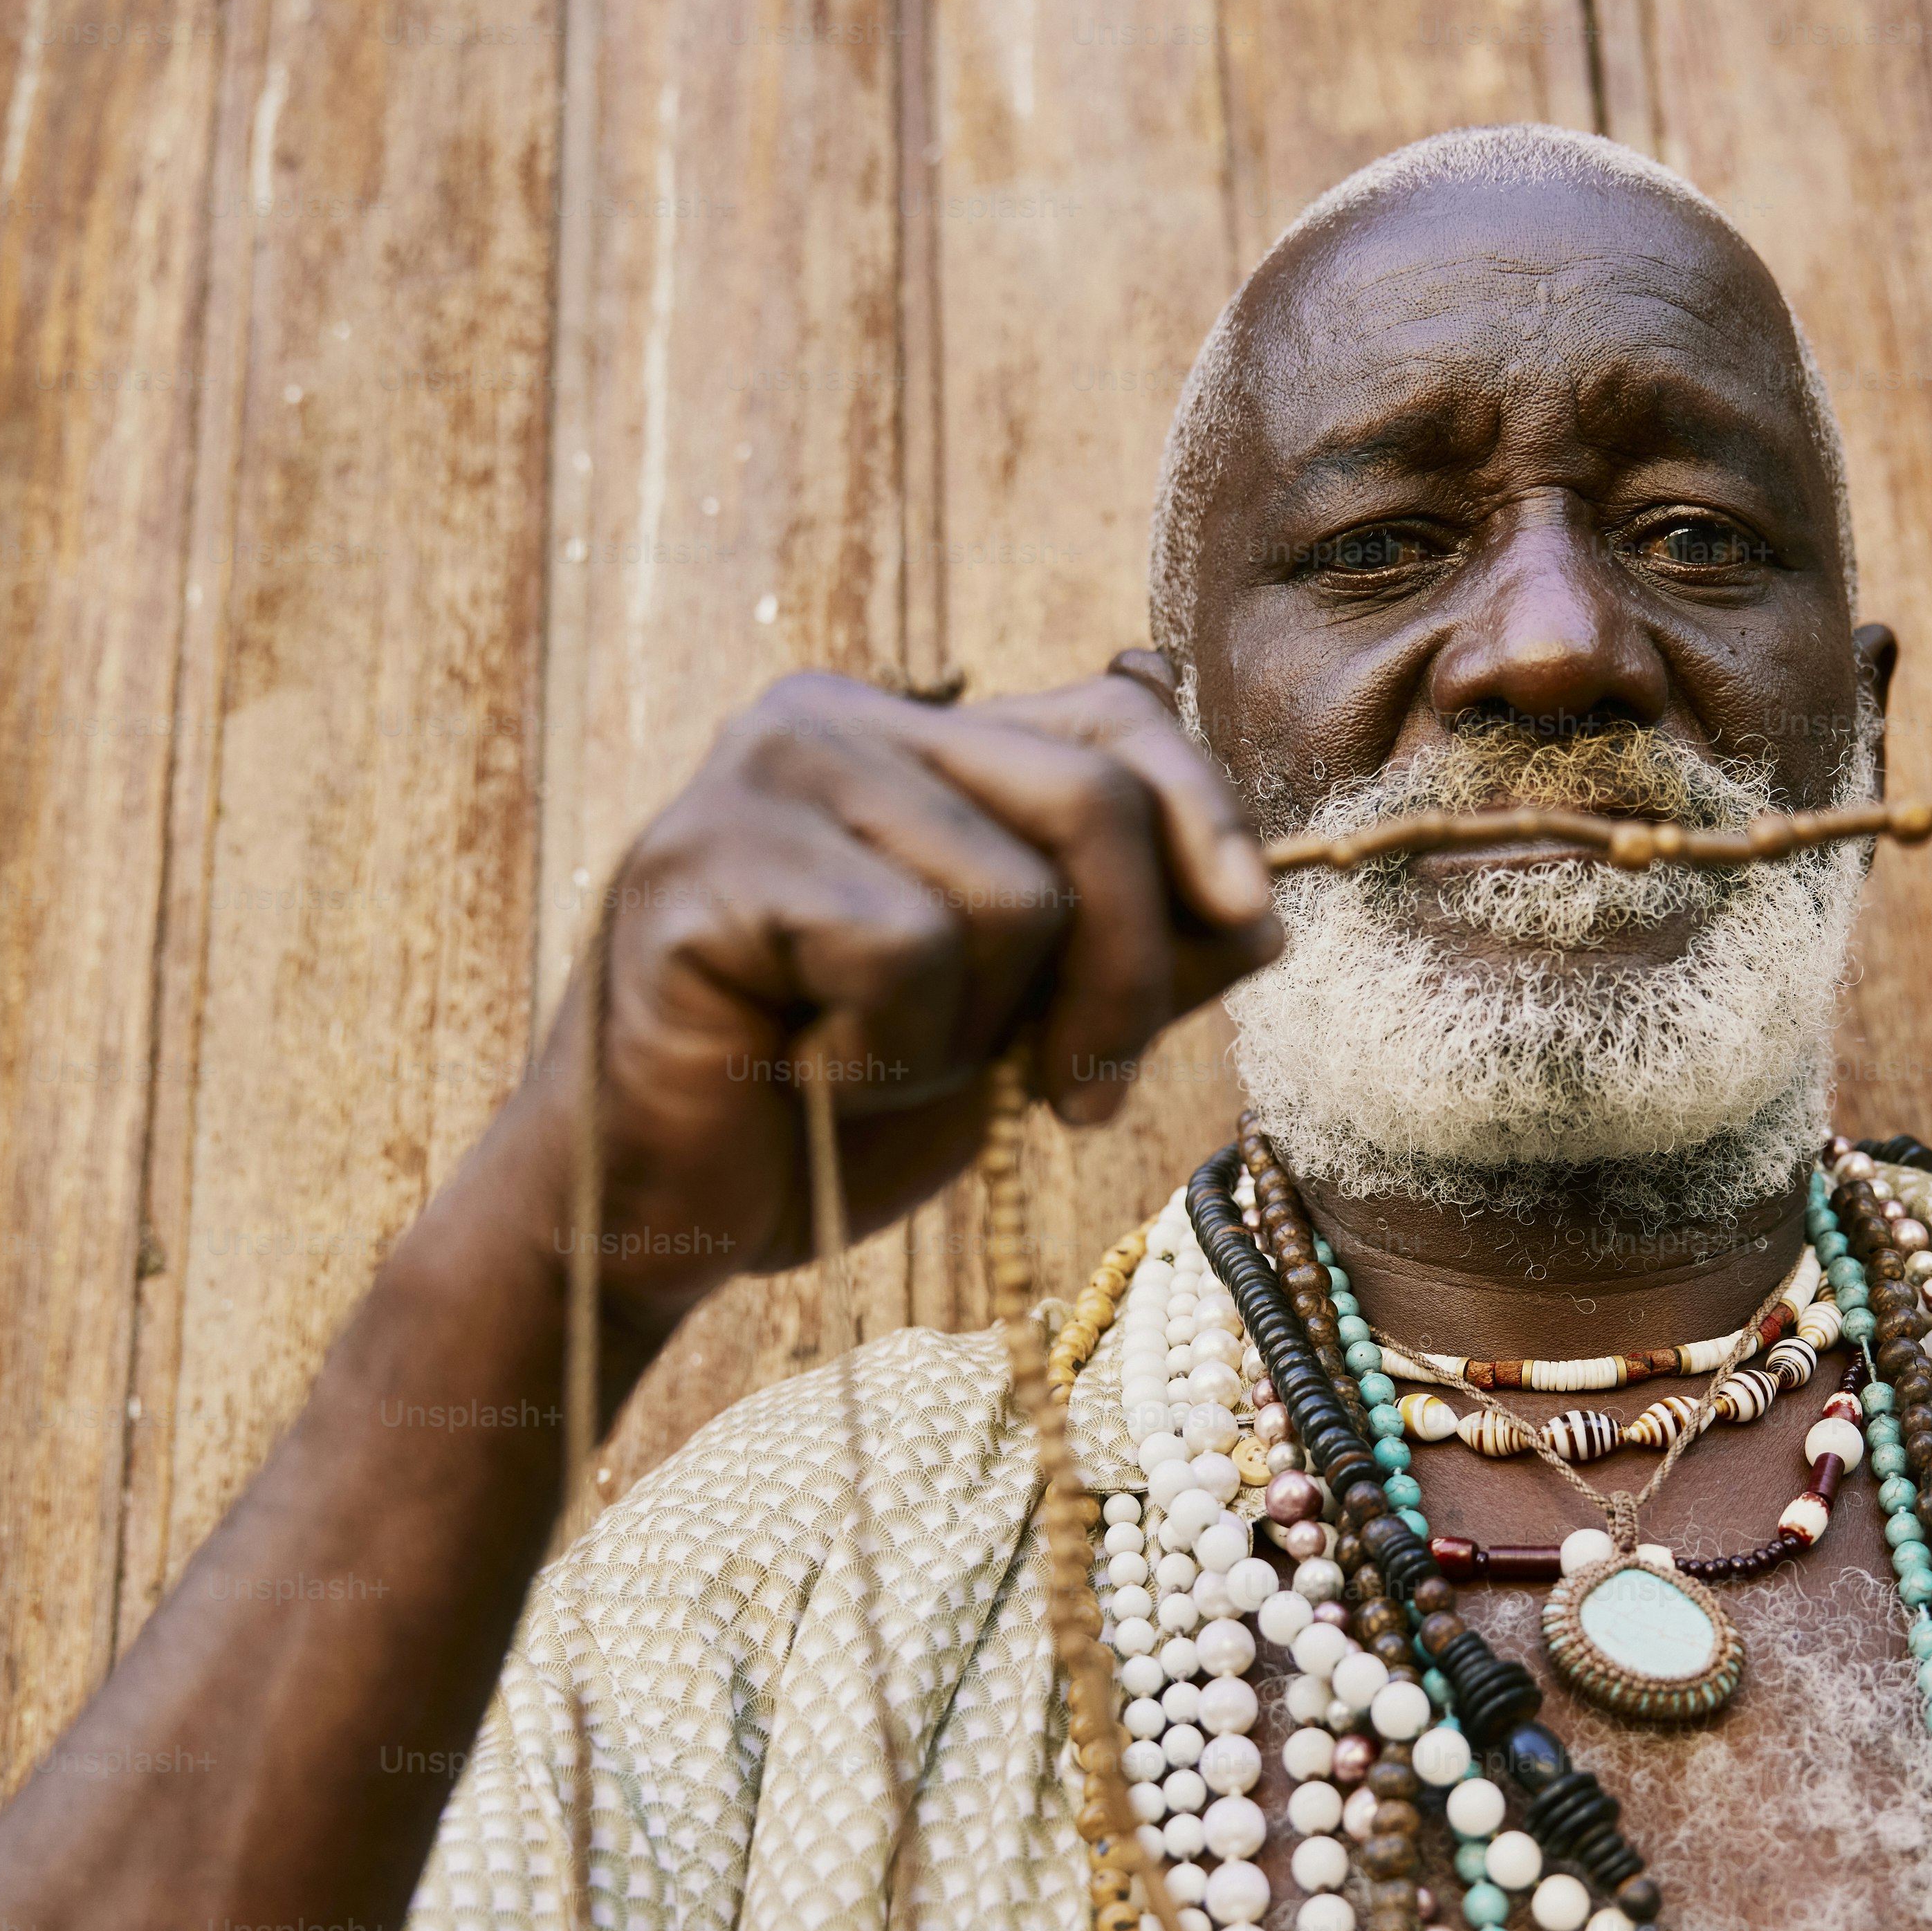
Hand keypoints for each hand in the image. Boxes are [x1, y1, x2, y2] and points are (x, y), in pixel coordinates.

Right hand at [495, 652, 1279, 1324]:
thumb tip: (1267, 906)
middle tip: (1075, 1096)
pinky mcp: (709, 856)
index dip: (1210, 820)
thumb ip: (1129, 951)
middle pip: (1093, 800)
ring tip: (877, 1069)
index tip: (1251, 926)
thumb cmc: (836, 1112)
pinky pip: (905, 949)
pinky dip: (888, 1056)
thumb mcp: (1022, 1025)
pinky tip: (807, 1075)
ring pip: (1010, 893)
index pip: (1119, 720)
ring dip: (976, 1037)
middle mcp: (838, 718)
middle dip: (1124, 975)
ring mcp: (765, 774)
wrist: (665, 1213)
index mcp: (920, 736)